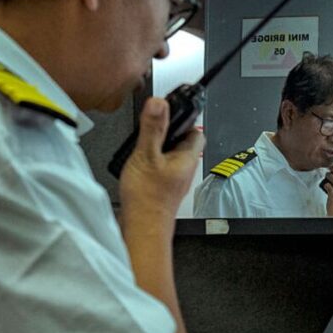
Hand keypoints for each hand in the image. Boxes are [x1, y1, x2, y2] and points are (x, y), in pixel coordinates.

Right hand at [119, 98, 204, 236]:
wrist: (141, 229)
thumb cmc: (148, 199)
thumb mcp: (147, 155)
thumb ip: (153, 128)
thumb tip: (159, 103)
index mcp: (187, 158)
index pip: (196, 131)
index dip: (186, 118)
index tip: (173, 109)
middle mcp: (184, 169)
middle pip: (180, 142)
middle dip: (167, 132)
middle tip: (150, 127)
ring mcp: (173, 179)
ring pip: (168, 155)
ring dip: (156, 148)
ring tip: (140, 146)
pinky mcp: (161, 188)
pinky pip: (158, 167)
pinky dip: (148, 162)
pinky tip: (136, 165)